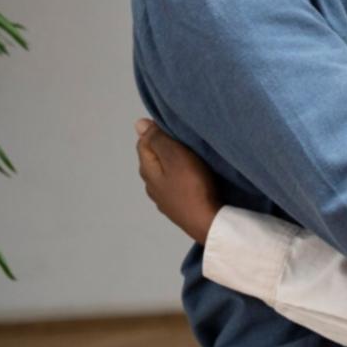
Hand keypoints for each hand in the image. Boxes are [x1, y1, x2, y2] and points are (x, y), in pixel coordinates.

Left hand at [135, 119, 220, 243]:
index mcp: (147, 170)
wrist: (208, 222)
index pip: (144, 142)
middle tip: (188, 141)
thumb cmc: (192, 186)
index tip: (178, 128)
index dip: (158, 131)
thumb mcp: (176, 156)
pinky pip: (175, 186)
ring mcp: (163, 199)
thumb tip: (138, 124)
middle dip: (166, 148)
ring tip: (193, 159)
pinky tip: (193, 180)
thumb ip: (158, 139)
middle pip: (154, 159)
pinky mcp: (177, 209)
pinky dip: (181, 179)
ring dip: (175, 164)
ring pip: (165, 174)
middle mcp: (150, 185)